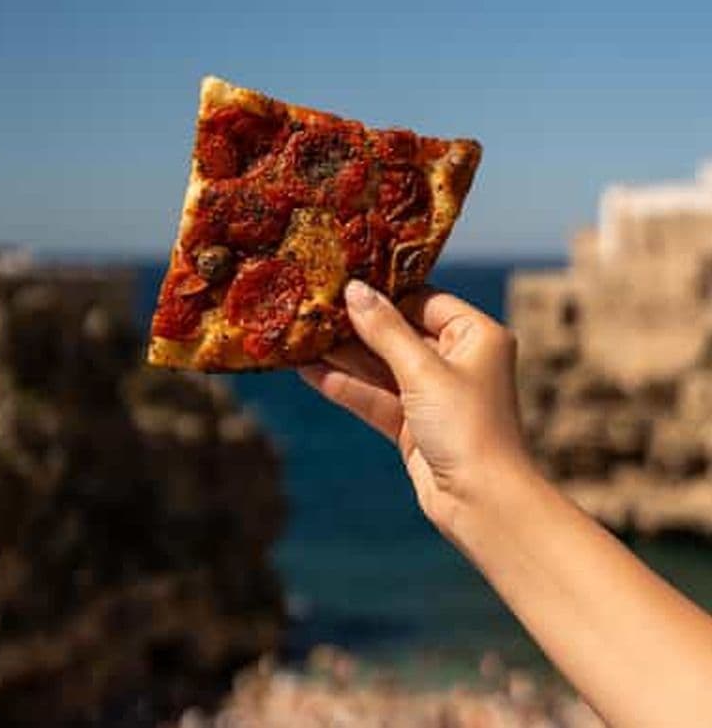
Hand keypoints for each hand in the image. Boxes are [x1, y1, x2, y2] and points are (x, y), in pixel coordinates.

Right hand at [298, 280, 528, 539]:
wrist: (484, 504)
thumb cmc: (467, 426)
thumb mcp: (422, 370)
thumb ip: (384, 329)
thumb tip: (354, 289)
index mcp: (475, 336)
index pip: (423, 300)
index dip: (384, 292)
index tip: (343, 280)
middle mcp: (457, 361)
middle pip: (398, 333)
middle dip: (356, 325)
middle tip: (312, 308)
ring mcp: (434, 395)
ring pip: (381, 367)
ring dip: (343, 356)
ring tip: (300, 337)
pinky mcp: (414, 425)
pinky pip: (376, 397)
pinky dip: (346, 386)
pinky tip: (310, 371)